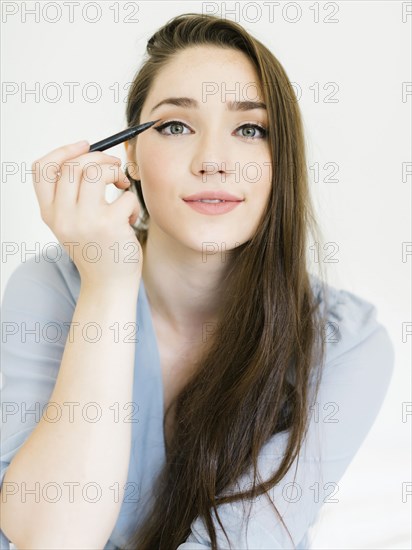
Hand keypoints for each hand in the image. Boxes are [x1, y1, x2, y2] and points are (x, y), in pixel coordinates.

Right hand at [32, 140, 142, 287]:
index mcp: (50, 213)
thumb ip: (73, 195)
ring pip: (96, 171)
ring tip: (122, 187)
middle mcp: (63, 216)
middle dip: (100, 157)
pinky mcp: (110, 225)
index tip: (85, 145)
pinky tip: (131, 219)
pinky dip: (133, 203)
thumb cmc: (97, 250)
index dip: (64, 151)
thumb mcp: (74, 223)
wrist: (109, 285)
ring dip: (116, 172)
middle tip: (114, 168)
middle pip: (73, 164)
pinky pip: (126, 195)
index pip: (43, 169)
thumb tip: (91, 153)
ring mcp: (85, 221)